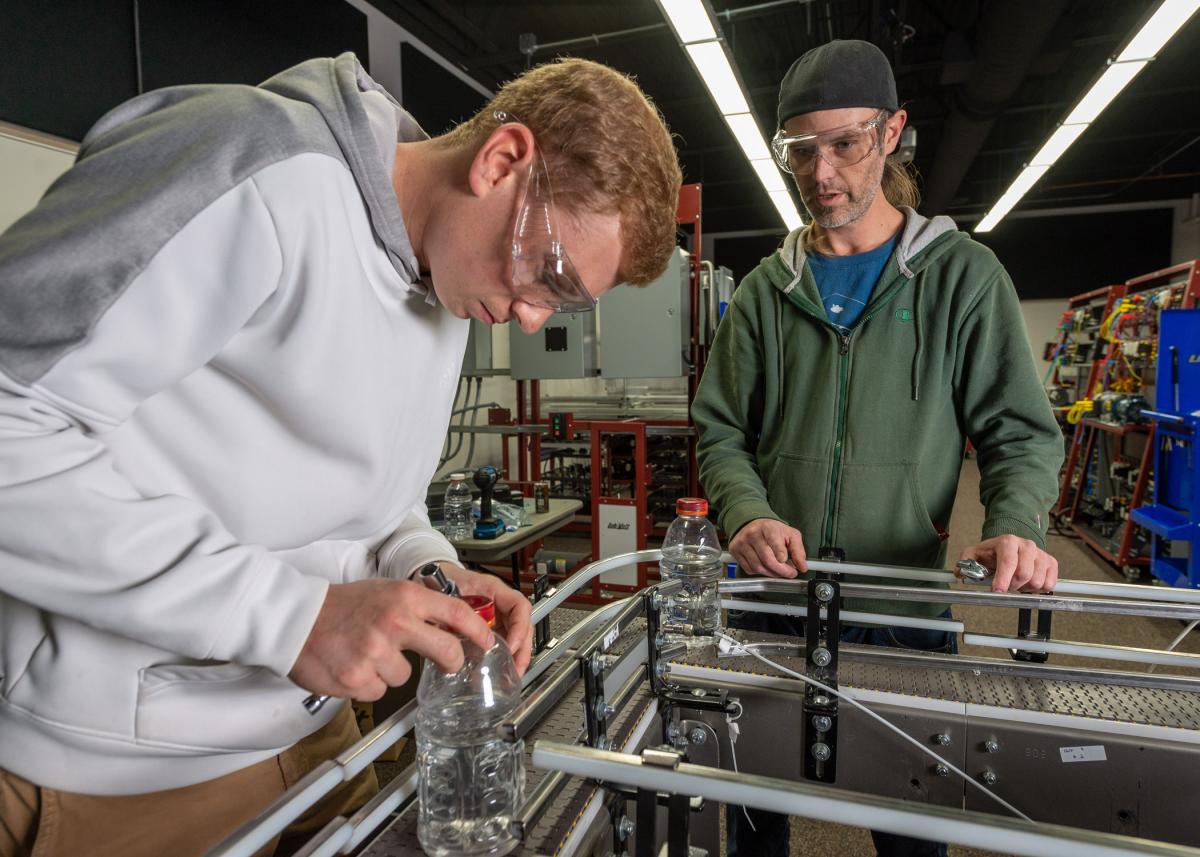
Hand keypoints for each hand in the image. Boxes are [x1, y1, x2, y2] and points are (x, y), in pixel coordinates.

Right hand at [289, 578, 491, 700]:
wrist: (293, 618)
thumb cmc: (341, 605)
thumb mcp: (386, 592)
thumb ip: (417, 607)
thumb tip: (451, 625)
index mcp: (405, 597)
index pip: (458, 614)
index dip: (479, 632)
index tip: (488, 643)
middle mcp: (395, 623)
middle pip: (447, 652)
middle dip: (452, 663)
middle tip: (447, 664)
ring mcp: (376, 653)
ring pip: (405, 675)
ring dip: (390, 670)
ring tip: (366, 653)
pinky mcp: (358, 679)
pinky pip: (378, 689)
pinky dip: (367, 683)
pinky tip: (352, 665)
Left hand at [435, 564, 532, 674]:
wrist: (434, 577)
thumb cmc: (442, 580)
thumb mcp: (448, 594)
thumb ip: (456, 615)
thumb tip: (456, 643)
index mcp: (494, 589)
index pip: (519, 606)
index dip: (519, 628)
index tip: (510, 646)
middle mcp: (500, 602)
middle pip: (523, 624)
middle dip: (523, 649)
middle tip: (517, 669)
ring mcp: (497, 614)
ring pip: (517, 634)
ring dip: (517, 655)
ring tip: (512, 673)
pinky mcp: (490, 626)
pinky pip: (504, 640)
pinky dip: (506, 656)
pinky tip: (500, 669)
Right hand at [729, 518, 805, 577]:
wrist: (752, 523)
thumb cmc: (773, 530)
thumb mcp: (790, 534)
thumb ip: (798, 550)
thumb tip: (802, 567)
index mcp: (768, 528)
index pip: (776, 546)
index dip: (784, 560)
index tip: (793, 568)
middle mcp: (753, 534)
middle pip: (767, 560)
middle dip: (781, 571)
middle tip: (789, 574)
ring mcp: (742, 543)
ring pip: (758, 568)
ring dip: (771, 574)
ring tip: (779, 571)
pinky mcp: (735, 551)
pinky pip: (749, 569)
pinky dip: (760, 572)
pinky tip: (766, 567)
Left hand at [960, 535, 1057, 592]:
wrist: (1010, 547)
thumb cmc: (992, 553)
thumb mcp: (974, 554)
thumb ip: (965, 562)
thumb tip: (960, 573)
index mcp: (1008, 541)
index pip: (1008, 562)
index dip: (1003, 579)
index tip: (997, 591)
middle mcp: (1027, 545)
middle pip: (1024, 574)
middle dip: (1012, 586)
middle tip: (1005, 586)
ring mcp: (1041, 554)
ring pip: (1037, 581)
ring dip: (1024, 588)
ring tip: (1016, 583)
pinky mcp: (1051, 563)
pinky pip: (1049, 584)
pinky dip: (1038, 590)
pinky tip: (1028, 583)